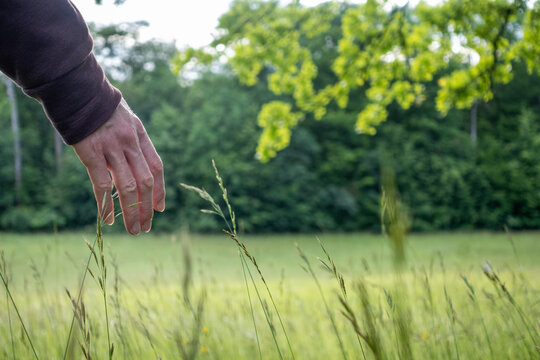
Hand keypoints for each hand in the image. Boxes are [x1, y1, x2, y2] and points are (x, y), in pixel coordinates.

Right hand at [72, 99, 164, 233]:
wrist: (76, 90)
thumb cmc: (98, 108)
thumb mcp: (124, 119)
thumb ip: (132, 142)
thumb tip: (135, 169)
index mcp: (140, 134)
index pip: (157, 167)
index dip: (160, 190)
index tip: (160, 208)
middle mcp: (129, 142)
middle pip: (145, 181)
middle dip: (147, 208)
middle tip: (145, 227)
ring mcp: (111, 147)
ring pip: (127, 187)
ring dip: (132, 212)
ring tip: (133, 229)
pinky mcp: (90, 153)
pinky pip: (102, 184)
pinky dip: (106, 204)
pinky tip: (108, 219)